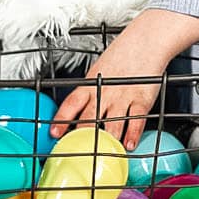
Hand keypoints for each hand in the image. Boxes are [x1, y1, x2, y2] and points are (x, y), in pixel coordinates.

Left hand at [50, 28, 165, 147]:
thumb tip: (77, 112)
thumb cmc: (121, 57)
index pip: (71, 103)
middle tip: (77, 152)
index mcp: (91, 84)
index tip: (54, 133)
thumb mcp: (98, 72)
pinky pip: (135, 121)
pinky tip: (128, 145)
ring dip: (107, 141)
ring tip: (103, 155)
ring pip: (112, 124)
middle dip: (82, 137)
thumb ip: (89, 92)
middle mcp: (105, 92)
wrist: (145, 42)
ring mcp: (122, 97)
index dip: (62, 119)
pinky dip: (132, 135)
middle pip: (90, 118)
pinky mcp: (141, 100)